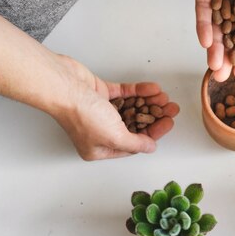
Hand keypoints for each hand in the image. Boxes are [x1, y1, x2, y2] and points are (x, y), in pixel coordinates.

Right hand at [51, 55, 178, 160]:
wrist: (64, 86)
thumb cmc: (82, 114)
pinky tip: (153, 89)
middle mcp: (98, 131)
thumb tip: (149, 148)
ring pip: (131, 107)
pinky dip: (139, 91)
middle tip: (171, 109)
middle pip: (134, 125)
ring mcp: (99, 110)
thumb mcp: (114, 137)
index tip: (167, 123)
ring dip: (149, 102)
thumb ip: (134, 144)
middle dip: (154, 116)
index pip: (132, 145)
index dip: (152, 134)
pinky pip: (124, 93)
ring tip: (165, 98)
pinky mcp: (99, 92)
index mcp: (98, 148)